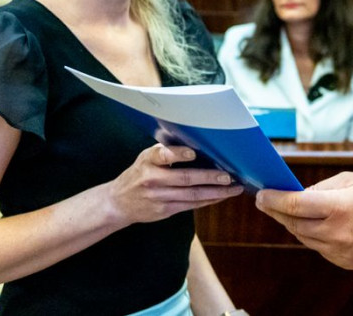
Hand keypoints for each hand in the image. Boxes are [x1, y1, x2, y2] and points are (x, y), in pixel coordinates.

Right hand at [107, 144, 242, 226]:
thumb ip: (165, 151)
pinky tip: (221, 197)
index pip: (162, 155)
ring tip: (233, 188)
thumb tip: (195, 142)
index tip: (194, 153)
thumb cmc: (137, 174)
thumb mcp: (144, 158)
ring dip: (216, 192)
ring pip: (192, 195)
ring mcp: (159, 197)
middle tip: (228, 176)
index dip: (178, 154)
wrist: (118, 203)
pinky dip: (208, 201)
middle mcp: (153, 179)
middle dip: (210, 178)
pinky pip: (191, 205)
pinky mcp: (165, 211)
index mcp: (148, 161)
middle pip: (185, 179)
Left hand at [255, 172, 352, 269]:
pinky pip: (319, 249)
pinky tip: (310, 225)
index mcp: (339, 207)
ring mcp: (341, 251)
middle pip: (295, 225)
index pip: (295, 205)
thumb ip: (321, 188)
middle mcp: (337, 233)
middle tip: (265, 202)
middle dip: (277, 212)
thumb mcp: (351, 181)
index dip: (274, 199)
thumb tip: (298, 196)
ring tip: (285, 212)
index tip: (261, 195)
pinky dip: (311, 236)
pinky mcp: (345, 263)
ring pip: (304, 239)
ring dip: (292, 225)